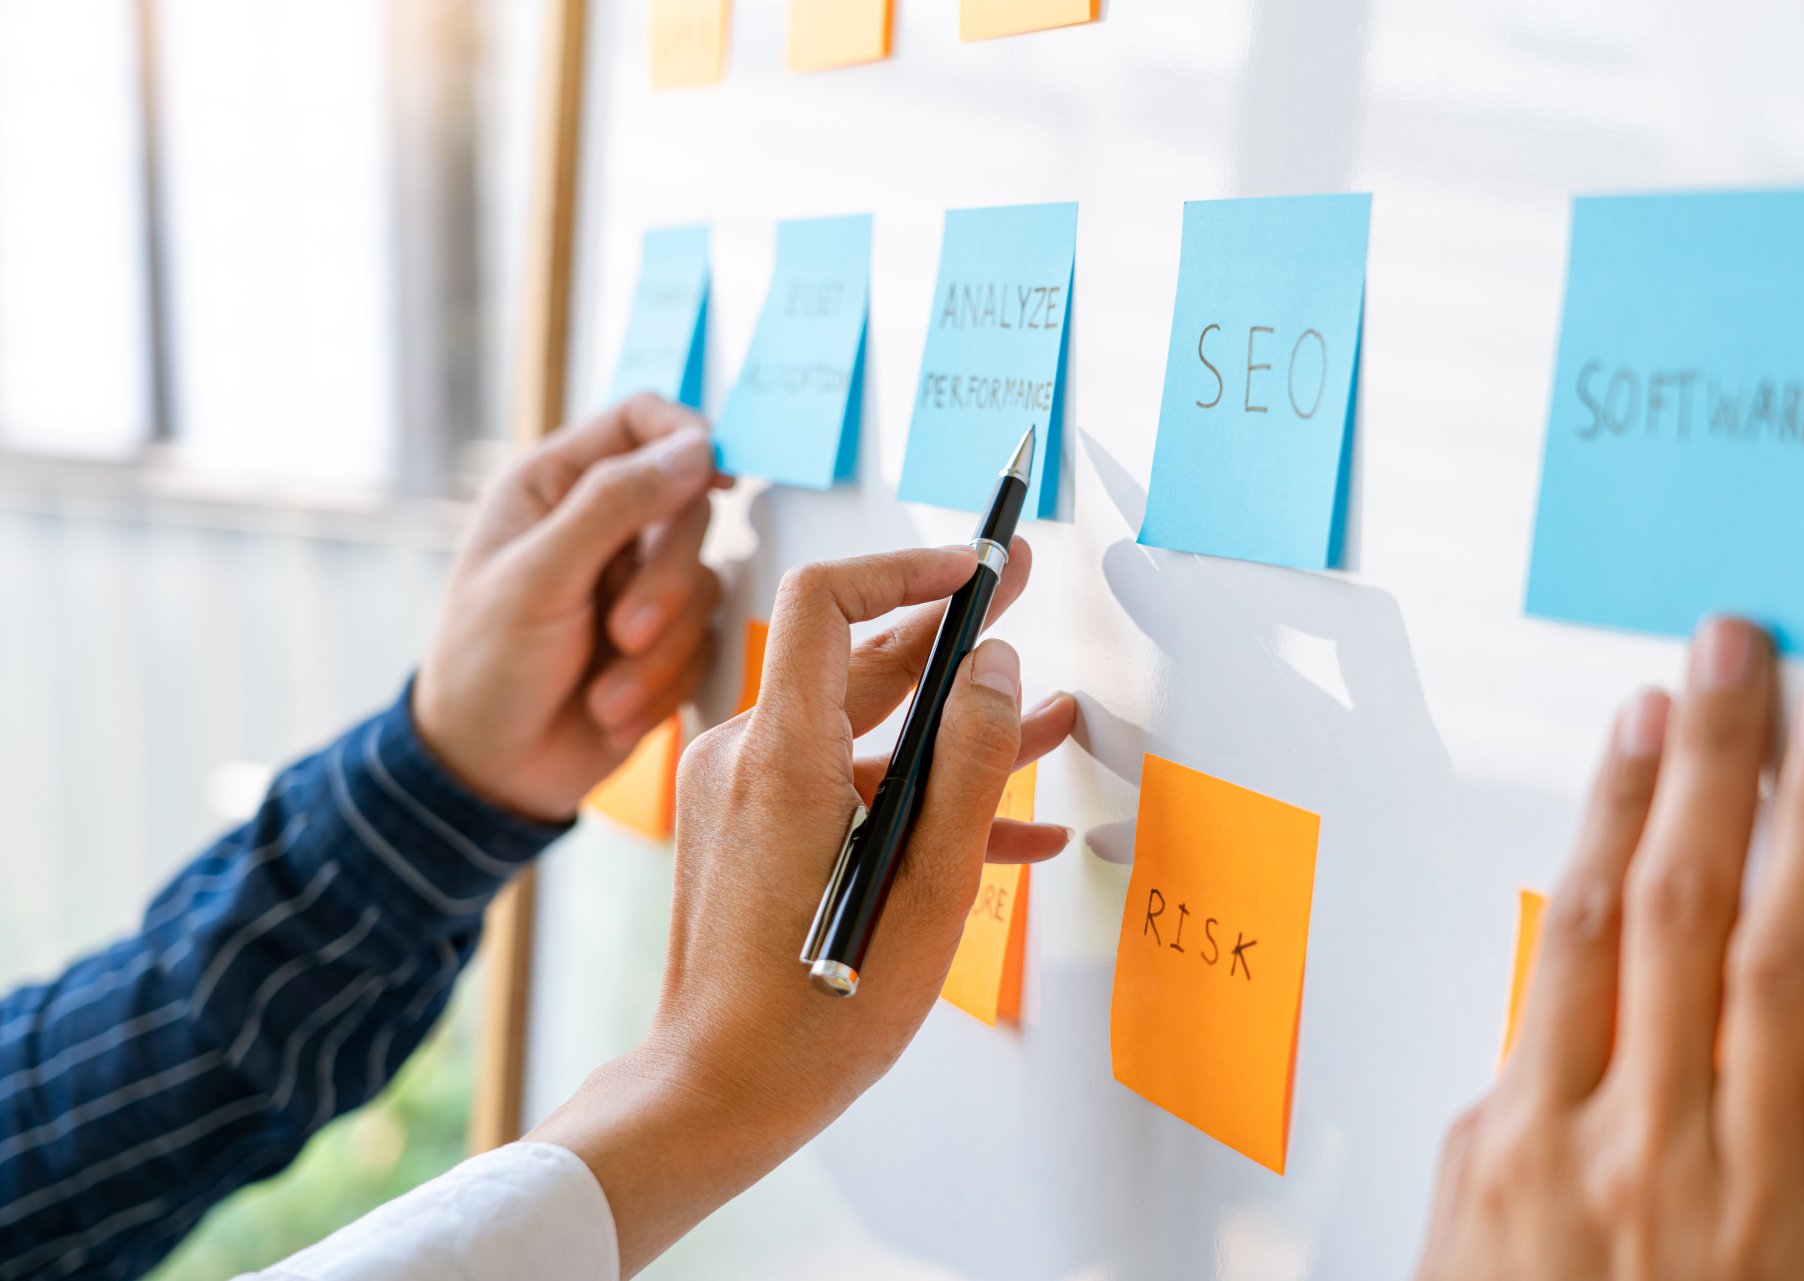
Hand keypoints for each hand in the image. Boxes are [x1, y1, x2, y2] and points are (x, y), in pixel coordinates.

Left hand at [414, 394, 726, 822]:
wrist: (490, 773)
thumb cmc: (486, 665)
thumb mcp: (539, 576)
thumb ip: (615, 504)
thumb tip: (697, 446)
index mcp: (555, 484)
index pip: (642, 420)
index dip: (688, 436)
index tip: (720, 475)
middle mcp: (604, 524)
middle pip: (690, 506)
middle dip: (665, 582)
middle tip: (623, 632)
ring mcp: (639, 583)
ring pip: (704, 583)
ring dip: (658, 651)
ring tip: (602, 695)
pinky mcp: (665, 641)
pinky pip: (705, 644)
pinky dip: (663, 684)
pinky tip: (612, 710)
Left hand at [530, 541, 1077, 1272]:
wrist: (715, 1091)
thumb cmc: (815, 1015)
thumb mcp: (929, 890)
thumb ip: (971, 766)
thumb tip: (998, 668)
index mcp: (781, 759)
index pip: (826, 600)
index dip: (907, 569)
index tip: (980, 569)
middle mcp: (747, 757)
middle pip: (855, 658)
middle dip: (952, 634)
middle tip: (1024, 593)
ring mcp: (740, 792)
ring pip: (860, 728)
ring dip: (950, 725)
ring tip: (1051, 725)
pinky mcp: (746, 827)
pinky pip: (838, 782)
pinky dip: (910, 789)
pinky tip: (1002, 825)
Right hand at [1417, 618, 1803, 1279]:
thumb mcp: (1474, 1238)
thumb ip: (1508, 1111)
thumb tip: (1550, 999)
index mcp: (1538, 1136)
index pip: (1578, 924)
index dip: (1612, 804)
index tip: (1641, 717)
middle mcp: (1646, 1140)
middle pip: (1676, 906)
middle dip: (1711, 762)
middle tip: (1734, 653)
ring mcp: (1760, 1184)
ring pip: (1784, 959)